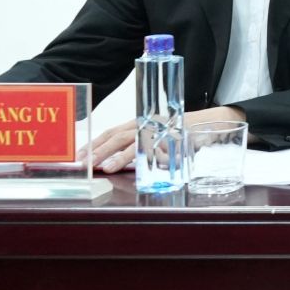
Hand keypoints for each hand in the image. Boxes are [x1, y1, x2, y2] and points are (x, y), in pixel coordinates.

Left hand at [89, 105, 245, 173]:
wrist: (212, 122)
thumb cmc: (183, 132)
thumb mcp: (158, 139)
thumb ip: (140, 148)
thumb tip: (117, 162)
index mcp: (139, 122)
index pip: (111, 132)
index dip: (93, 143)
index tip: (78, 155)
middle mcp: (145, 122)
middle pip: (115, 135)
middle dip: (96, 150)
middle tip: (81, 163)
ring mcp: (157, 128)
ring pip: (129, 140)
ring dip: (113, 155)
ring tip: (101, 167)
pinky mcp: (170, 136)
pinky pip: (149, 146)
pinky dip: (134, 156)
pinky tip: (124, 165)